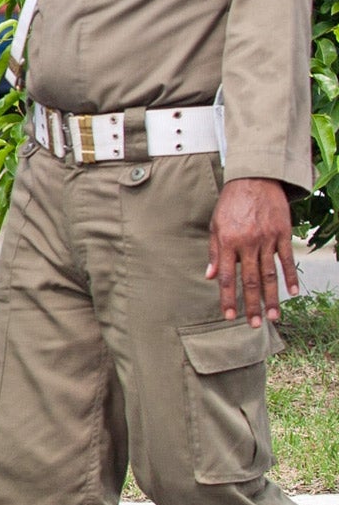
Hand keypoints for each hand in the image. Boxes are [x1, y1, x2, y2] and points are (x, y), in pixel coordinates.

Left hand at [208, 177, 297, 323]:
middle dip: (251, 304)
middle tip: (253, 324)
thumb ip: (214, 252)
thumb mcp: (215, 225)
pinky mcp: (283, 234)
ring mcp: (267, 239)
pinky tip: (292, 293)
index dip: (227, 298)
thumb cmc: (231, 204)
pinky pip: (287, 259)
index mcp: (228, 242)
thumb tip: (211, 276)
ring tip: (273, 316)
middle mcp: (248, 243)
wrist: (254, 180)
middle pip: (250, 280)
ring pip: (270, 274)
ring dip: (272, 297)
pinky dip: (290, 276)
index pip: (227, 277)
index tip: (228, 316)